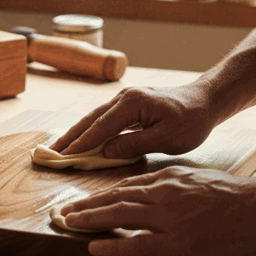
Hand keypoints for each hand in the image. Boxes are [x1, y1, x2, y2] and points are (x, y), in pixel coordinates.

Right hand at [50, 82, 220, 159]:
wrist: (205, 101)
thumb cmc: (191, 121)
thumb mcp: (167, 139)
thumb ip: (134, 145)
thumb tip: (106, 152)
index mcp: (132, 104)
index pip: (101, 127)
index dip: (81, 144)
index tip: (64, 157)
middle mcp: (124, 97)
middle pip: (90, 119)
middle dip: (69, 137)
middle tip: (49, 153)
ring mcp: (124, 99)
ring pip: (94, 118)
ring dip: (76, 133)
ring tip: (58, 148)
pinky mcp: (127, 105)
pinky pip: (103, 118)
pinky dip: (89, 129)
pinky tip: (80, 140)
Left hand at [59, 166, 255, 255]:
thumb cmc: (237, 198)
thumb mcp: (199, 181)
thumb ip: (175, 187)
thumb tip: (156, 195)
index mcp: (169, 180)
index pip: (126, 187)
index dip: (101, 195)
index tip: (83, 200)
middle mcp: (163, 194)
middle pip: (115, 198)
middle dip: (86, 205)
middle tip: (63, 211)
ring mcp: (169, 218)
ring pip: (119, 215)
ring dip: (89, 219)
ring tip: (67, 224)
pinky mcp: (178, 242)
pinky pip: (137, 243)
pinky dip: (111, 243)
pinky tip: (93, 246)